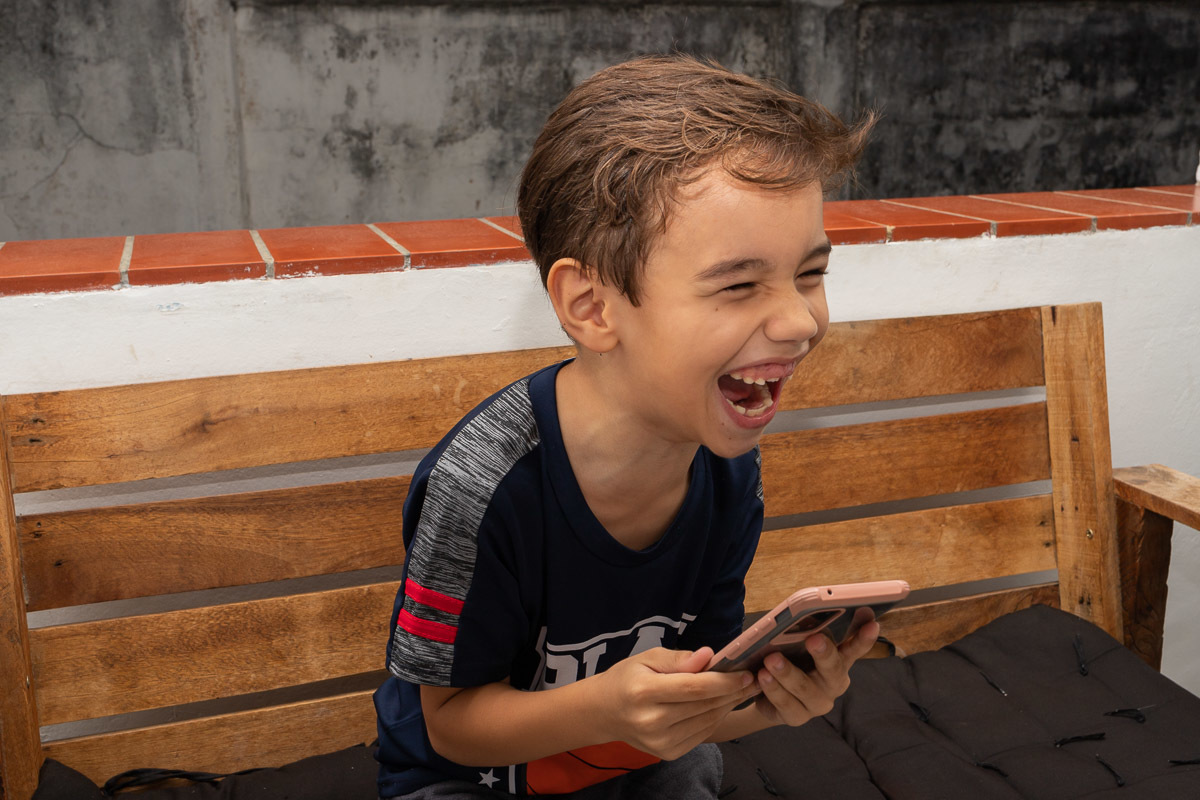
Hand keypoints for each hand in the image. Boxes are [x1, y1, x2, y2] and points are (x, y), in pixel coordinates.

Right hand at [596, 647, 758, 759]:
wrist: (605, 713)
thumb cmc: (627, 679)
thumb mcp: (646, 658)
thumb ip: (678, 658)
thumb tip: (708, 655)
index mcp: (644, 692)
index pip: (693, 687)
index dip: (723, 681)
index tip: (745, 673)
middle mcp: (652, 721)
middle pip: (704, 706)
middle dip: (732, 692)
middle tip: (753, 679)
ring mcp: (661, 741)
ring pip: (707, 721)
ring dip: (729, 705)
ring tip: (743, 690)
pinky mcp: (668, 753)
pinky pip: (702, 733)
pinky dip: (716, 718)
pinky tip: (724, 704)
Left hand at [753, 617, 879, 726]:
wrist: (766, 693)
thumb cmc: (789, 658)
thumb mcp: (797, 642)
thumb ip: (806, 629)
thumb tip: (807, 612)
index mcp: (839, 660)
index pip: (855, 648)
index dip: (865, 638)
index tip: (872, 623)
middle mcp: (833, 683)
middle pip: (833, 669)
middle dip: (824, 653)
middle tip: (813, 638)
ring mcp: (817, 703)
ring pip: (805, 688)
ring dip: (787, 673)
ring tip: (771, 659)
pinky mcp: (797, 717)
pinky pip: (786, 704)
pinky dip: (773, 689)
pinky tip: (761, 677)